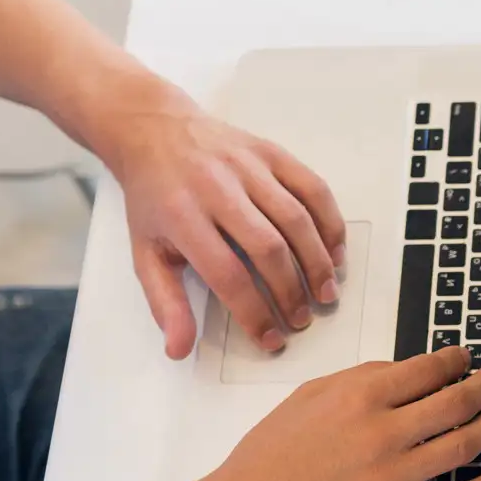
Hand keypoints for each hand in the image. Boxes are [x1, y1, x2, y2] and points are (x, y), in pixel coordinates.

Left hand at [103, 92, 348, 359]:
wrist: (155, 130)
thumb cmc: (153, 198)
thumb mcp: (145, 251)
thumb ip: (165, 302)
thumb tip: (179, 350)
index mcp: (181, 216)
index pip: (227, 275)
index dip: (254, 313)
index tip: (270, 339)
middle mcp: (217, 188)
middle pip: (268, 248)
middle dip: (291, 292)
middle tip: (301, 320)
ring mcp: (248, 167)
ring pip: (296, 219)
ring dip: (317, 262)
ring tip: (326, 294)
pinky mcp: (271, 153)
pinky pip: (312, 188)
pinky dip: (330, 222)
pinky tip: (335, 252)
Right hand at [190, 349, 480, 480]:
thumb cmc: (268, 455)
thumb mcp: (309, 397)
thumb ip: (360, 379)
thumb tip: (407, 372)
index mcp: (359, 397)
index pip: (427, 370)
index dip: (455, 363)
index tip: (465, 361)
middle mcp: (382, 434)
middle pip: (456, 403)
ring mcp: (393, 478)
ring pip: (464, 446)